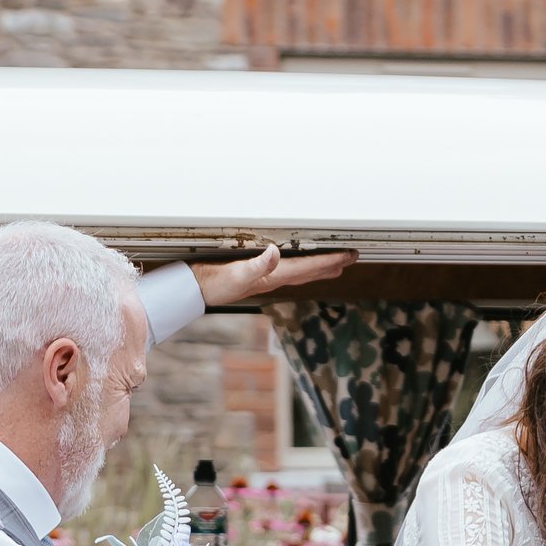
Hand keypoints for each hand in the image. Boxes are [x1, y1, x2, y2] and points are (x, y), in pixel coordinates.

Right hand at [190, 247, 357, 308]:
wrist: (194, 292)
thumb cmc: (213, 283)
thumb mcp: (236, 273)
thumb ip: (257, 264)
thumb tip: (276, 253)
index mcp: (273, 276)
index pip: (309, 267)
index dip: (331, 260)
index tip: (349, 254)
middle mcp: (274, 279)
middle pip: (310, 272)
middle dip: (332, 264)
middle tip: (351, 257)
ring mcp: (266, 279)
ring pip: (301, 273)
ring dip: (319, 268)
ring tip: (335, 264)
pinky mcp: (257, 276)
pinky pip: (287, 271)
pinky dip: (301, 267)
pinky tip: (298, 266)